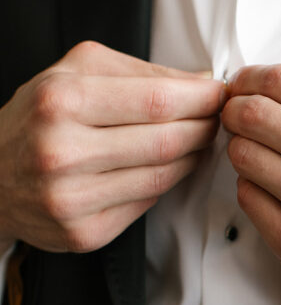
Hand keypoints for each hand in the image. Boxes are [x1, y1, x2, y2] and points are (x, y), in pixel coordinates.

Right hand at [0, 41, 225, 253]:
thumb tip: (199, 81)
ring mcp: (71, 199)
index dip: (200, 98)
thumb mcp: (74, 72)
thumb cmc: (37, 118)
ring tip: (197, 140)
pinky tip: (166, 167)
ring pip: (163, 176)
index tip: (219, 93)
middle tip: (216, 118)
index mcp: (61, 102)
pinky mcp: (83, 233)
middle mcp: (62, 152)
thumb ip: (138, 71)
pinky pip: (146, 203)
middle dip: (204, 127)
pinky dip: (166, 183)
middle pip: (167, 141)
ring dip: (192, 156)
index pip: (157, 100)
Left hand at [221, 63, 280, 304]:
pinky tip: (274, 190)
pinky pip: (247, 197)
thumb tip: (263, 89)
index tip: (241, 86)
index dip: (248, 80)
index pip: (276, 81)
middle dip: (235, 112)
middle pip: (250, 115)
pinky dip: (253, 188)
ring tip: (262, 157)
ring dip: (243, 151)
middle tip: (236, 118)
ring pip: (242, 155)